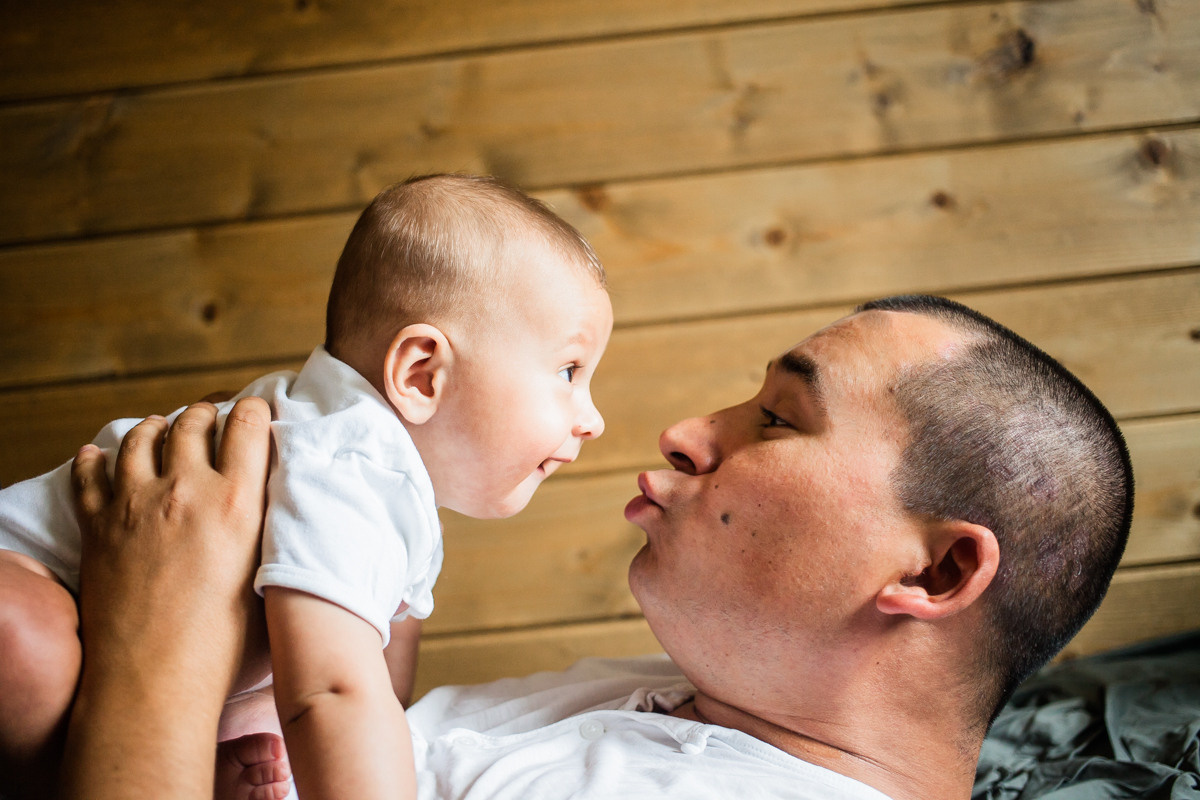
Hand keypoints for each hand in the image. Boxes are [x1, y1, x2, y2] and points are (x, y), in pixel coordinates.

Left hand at [61, 398, 271, 799]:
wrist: (155, 679)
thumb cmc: (222, 644)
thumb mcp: (267, 575)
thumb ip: (269, 531)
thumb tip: (274, 509)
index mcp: (238, 500)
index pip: (249, 425)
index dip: (255, 410)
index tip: (256, 411)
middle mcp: (186, 490)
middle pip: (193, 423)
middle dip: (204, 415)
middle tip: (210, 419)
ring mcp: (136, 504)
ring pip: (140, 438)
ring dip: (154, 428)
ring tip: (160, 429)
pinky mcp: (98, 526)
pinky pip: (90, 475)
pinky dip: (95, 459)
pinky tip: (98, 455)